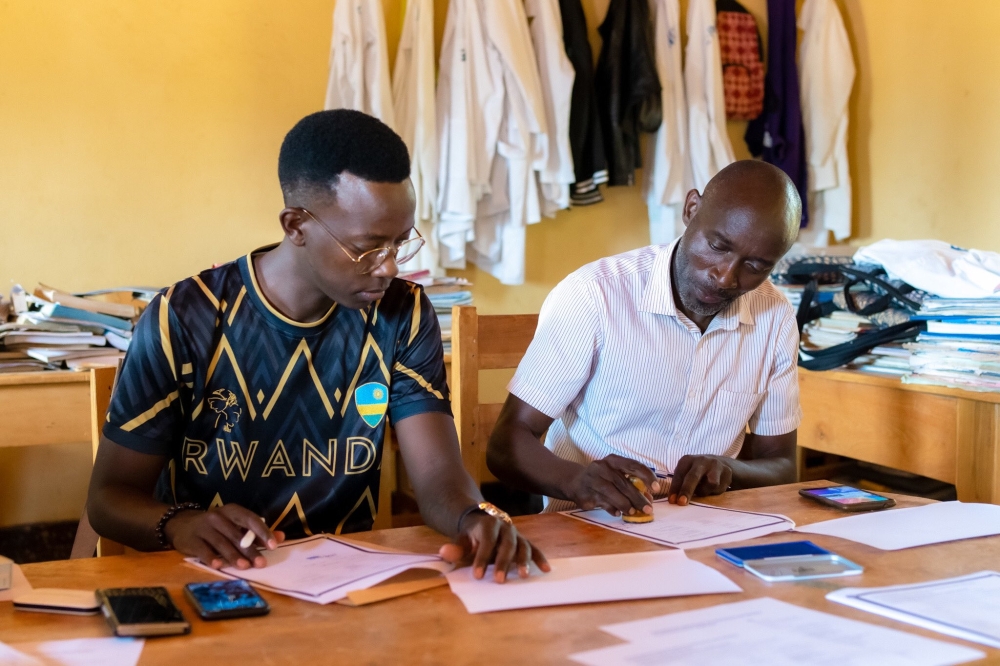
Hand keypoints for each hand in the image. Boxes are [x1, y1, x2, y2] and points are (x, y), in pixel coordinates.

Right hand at [164, 504, 284, 569]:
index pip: (251, 519)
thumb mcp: (236, 525)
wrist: (183, 525)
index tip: (273, 546)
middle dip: (250, 550)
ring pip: (221, 542)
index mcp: (232, 511)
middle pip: (236, 534)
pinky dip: (210, 557)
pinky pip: (202, 549)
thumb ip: (257, 532)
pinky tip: (218, 565)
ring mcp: (203, 527)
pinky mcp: (191, 539)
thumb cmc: (217, 527)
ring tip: (244, 567)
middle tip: (261, 563)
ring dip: (233, 556)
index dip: (262, 532)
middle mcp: (218, 516)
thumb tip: (281, 537)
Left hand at [438, 513, 549, 583]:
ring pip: (523, 545)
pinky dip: (540, 558)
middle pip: (507, 544)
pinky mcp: (524, 541)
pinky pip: (534, 549)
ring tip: (524, 576)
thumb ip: (454, 548)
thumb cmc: (471, 536)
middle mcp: (506, 527)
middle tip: (500, 581)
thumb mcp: (461, 540)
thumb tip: (444, 552)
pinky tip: (546, 569)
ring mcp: (517, 534)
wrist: (482, 522)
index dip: (482, 558)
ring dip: (524, 561)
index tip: (478, 576)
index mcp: (488, 524)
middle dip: (504, 563)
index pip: (487, 541)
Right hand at [564, 455, 659, 516]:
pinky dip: (613, 509)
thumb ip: (632, 484)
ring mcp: (592, 480)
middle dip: (638, 498)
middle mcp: (602, 467)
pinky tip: (618, 513)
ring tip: (633, 512)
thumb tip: (649, 499)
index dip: (647, 477)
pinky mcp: (586, 494)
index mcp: (613, 460)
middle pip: (624, 483)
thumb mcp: (616, 475)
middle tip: (648, 509)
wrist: (575, 482)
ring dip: (626, 505)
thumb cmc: (602, 478)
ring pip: (613, 494)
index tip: (656, 488)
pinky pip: (603, 503)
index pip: (634, 465)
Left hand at [667, 455, 733, 504]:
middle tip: (682, 502)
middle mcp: (700, 460)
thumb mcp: (686, 474)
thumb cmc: (697, 473)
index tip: (672, 501)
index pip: (679, 475)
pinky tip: (714, 488)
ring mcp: (715, 465)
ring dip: (705, 492)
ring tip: (704, 490)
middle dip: (687, 490)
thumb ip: (680, 485)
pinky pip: (720, 488)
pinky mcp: (727, 471)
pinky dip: (715, 492)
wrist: (720, 463)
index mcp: (687, 460)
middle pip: (693, 476)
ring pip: (710, 484)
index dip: (675, 489)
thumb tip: (674, 501)